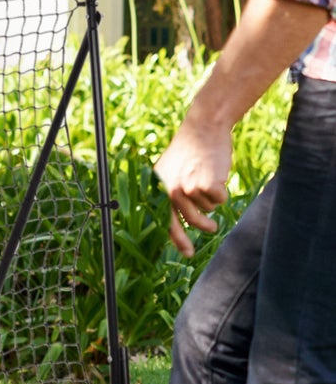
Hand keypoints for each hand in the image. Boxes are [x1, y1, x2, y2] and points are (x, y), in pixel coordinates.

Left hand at [154, 116, 231, 257]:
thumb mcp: (171, 171)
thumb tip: (175, 221)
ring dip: (212, 200)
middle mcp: (170, 191)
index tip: (188, 253)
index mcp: (159, 188)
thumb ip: (171, 193)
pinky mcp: (205, 186)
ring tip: (211, 182)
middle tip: (212, 228)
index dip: (178, 239)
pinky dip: (223, 192)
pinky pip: (220, 201)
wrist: (202, 129)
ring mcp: (187, 189)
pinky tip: (218, 175)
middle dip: (204, 226)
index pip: (166, 221)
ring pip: (208, 209)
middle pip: (191, 221)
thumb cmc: (190, 152)